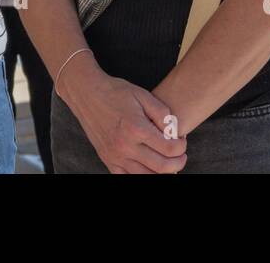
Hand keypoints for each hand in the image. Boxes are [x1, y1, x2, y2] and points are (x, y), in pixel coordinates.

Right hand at [62, 62, 186, 173]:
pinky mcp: (107, 160)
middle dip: (178, 162)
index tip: (181, 140)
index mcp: (136, 128)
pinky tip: (149, 167)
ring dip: (162, 172)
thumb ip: (162, 113)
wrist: (87, 94)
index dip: (181, 146)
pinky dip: (142, 175)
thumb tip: (174, 132)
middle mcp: (125, 146)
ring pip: (146, 176)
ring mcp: (115, 156)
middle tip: (180, 155)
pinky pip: (127, 177)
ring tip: (167, 161)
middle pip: (162, 167)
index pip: (169, 149)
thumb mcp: (143, 95)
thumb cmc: (116, 92)